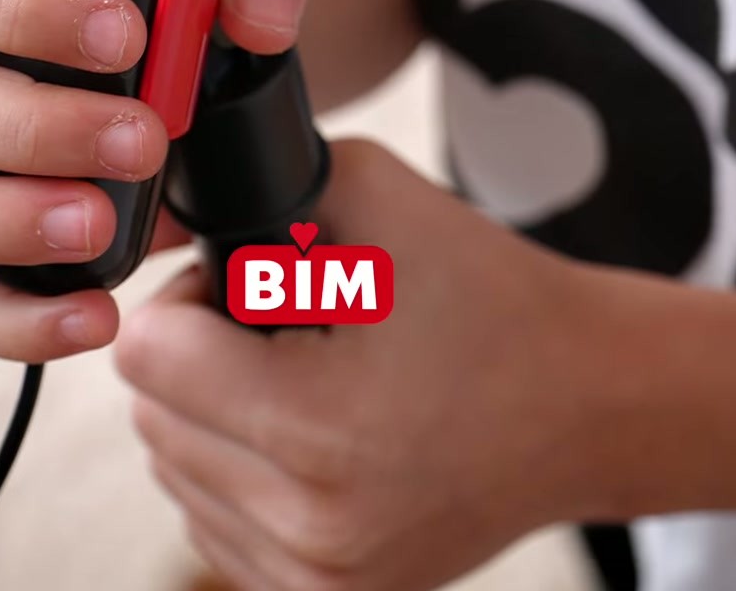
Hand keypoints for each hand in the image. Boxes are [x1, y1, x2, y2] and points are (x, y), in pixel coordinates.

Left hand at [117, 140, 602, 590]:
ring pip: (175, 476)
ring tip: (303, 378)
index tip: (247, 285)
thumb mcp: (375, 192)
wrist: (587, 404)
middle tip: (281, 324)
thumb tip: (166, 225)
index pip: (148, 354)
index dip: (190, 298)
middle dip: (198, 356)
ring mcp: (317, 581)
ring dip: (212, 417)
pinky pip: (215, 526)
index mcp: (318, 427)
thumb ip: (255, 184)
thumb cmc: (489, 297)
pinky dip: (240, 473)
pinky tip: (311, 433)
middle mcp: (310, 526)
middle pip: (150, 418)